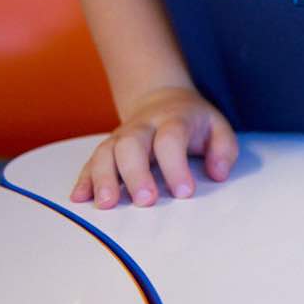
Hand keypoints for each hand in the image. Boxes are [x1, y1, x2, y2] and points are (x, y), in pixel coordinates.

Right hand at [70, 86, 238, 207]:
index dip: (176, 166)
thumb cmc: (191, 121)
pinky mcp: (107, 148)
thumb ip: (224, 149)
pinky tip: (79, 197)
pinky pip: (90, 161)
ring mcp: (121, 136)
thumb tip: (218, 173)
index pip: (171, 139)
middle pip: (131, 144)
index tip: (184, 192)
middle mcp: (142, 127)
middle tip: (145, 201)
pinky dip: (84, 179)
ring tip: (106, 203)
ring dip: (103, 178)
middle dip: (136, 174)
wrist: (162, 99)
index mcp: (173, 119)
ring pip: (106, 152)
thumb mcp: (217, 127)